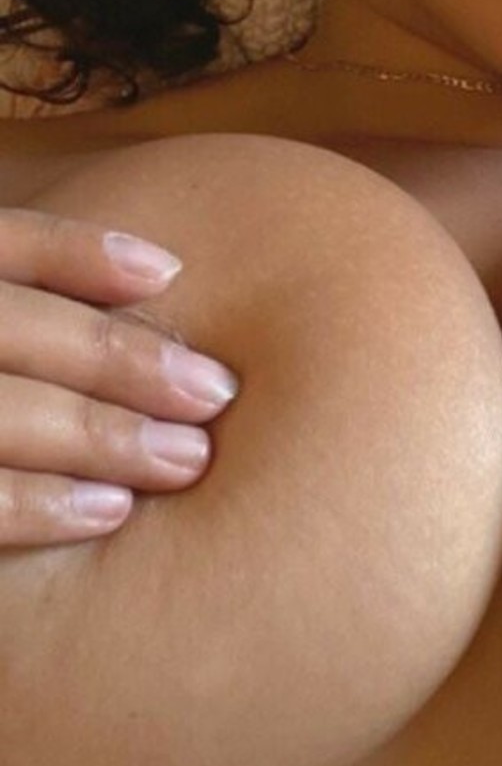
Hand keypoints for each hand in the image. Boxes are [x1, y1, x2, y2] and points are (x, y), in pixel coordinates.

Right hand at [0, 211, 237, 544]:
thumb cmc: (1, 394)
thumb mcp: (2, 344)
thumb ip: (28, 324)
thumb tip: (157, 290)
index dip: (77, 253)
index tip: (171, 272)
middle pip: (9, 326)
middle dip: (120, 357)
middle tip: (214, 392)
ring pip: (2, 411)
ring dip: (102, 434)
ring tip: (186, 459)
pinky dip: (43, 503)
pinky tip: (111, 512)